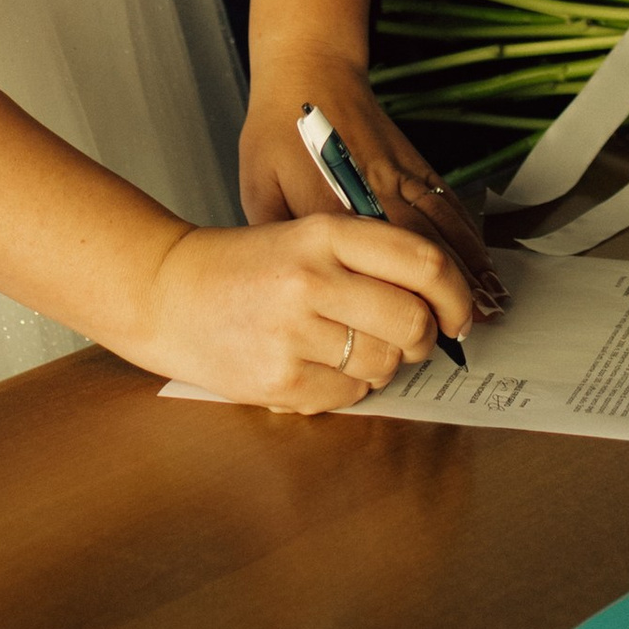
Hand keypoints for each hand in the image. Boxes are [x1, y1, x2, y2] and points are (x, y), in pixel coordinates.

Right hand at [118, 212, 467, 412]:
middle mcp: (312, 278)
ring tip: (346, 346)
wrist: (168, 291)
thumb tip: (440, 303)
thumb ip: (369, 258)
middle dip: (422, 338)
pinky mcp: (280, 379)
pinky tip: (315, 364)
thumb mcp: (306, 236)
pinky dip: (345, 387)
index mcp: (325, 233)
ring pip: (385, 364)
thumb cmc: (246, 265)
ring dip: (381, 364)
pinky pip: (350, 395)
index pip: (424, 263)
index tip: (460, 313)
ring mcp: (294, 332)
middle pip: (414, 322)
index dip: (456, 295)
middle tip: (406, 337)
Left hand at [240, 64, 506, 322]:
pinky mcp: (415, 162)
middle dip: (445, 293)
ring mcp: (400, 173)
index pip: (370, 262)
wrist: (309, 73)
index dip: (397, 300)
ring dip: (467, 267)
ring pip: (443, 227)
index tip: (414, 334)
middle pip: (419, 248)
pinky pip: (448, 202)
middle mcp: (373, 188)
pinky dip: (469, 233)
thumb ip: (278, 241)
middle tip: (460, 332)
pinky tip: (480, 260)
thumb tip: (290, 288)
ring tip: (485, 306)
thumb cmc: (277, 133)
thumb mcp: (258, 190)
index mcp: (330, 202)